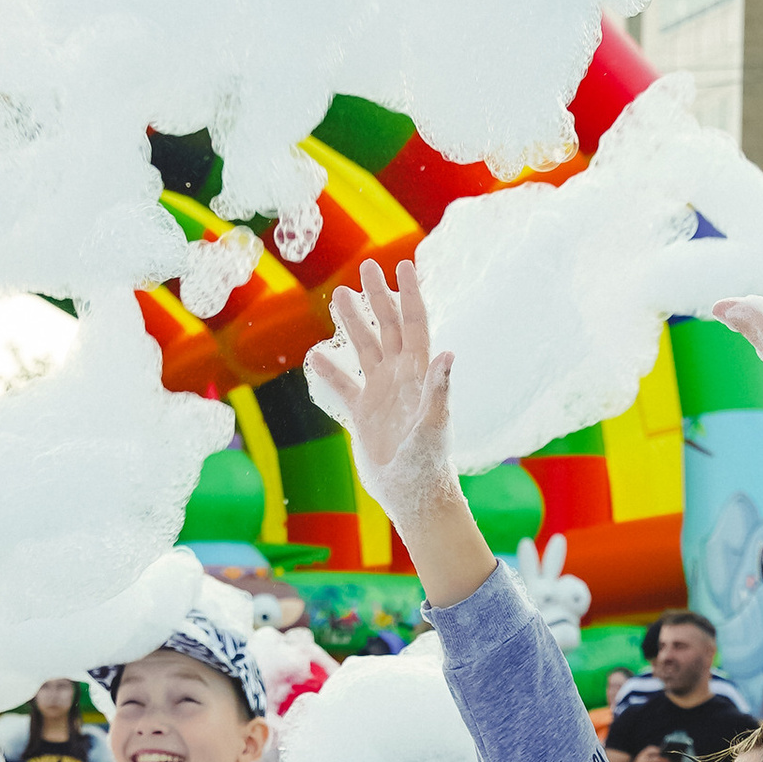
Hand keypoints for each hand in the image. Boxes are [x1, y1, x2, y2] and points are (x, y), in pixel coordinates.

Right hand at [305, 259, 461, 531]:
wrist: (413, 496)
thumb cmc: (429, 463)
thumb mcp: (434, 424)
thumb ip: (439, 387)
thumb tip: (447, 352)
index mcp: (419, 374)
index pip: (415, 324)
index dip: (409, 294)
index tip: (402, 265)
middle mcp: (401, 378)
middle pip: (388, 327)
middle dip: (378, 297)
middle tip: (367, 267)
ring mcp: (382, 394)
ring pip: (365, 349)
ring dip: (353, 323)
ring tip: (339, 296)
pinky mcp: (364, 415)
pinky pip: (344, 386)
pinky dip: (330, 371)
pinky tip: (315, 356)